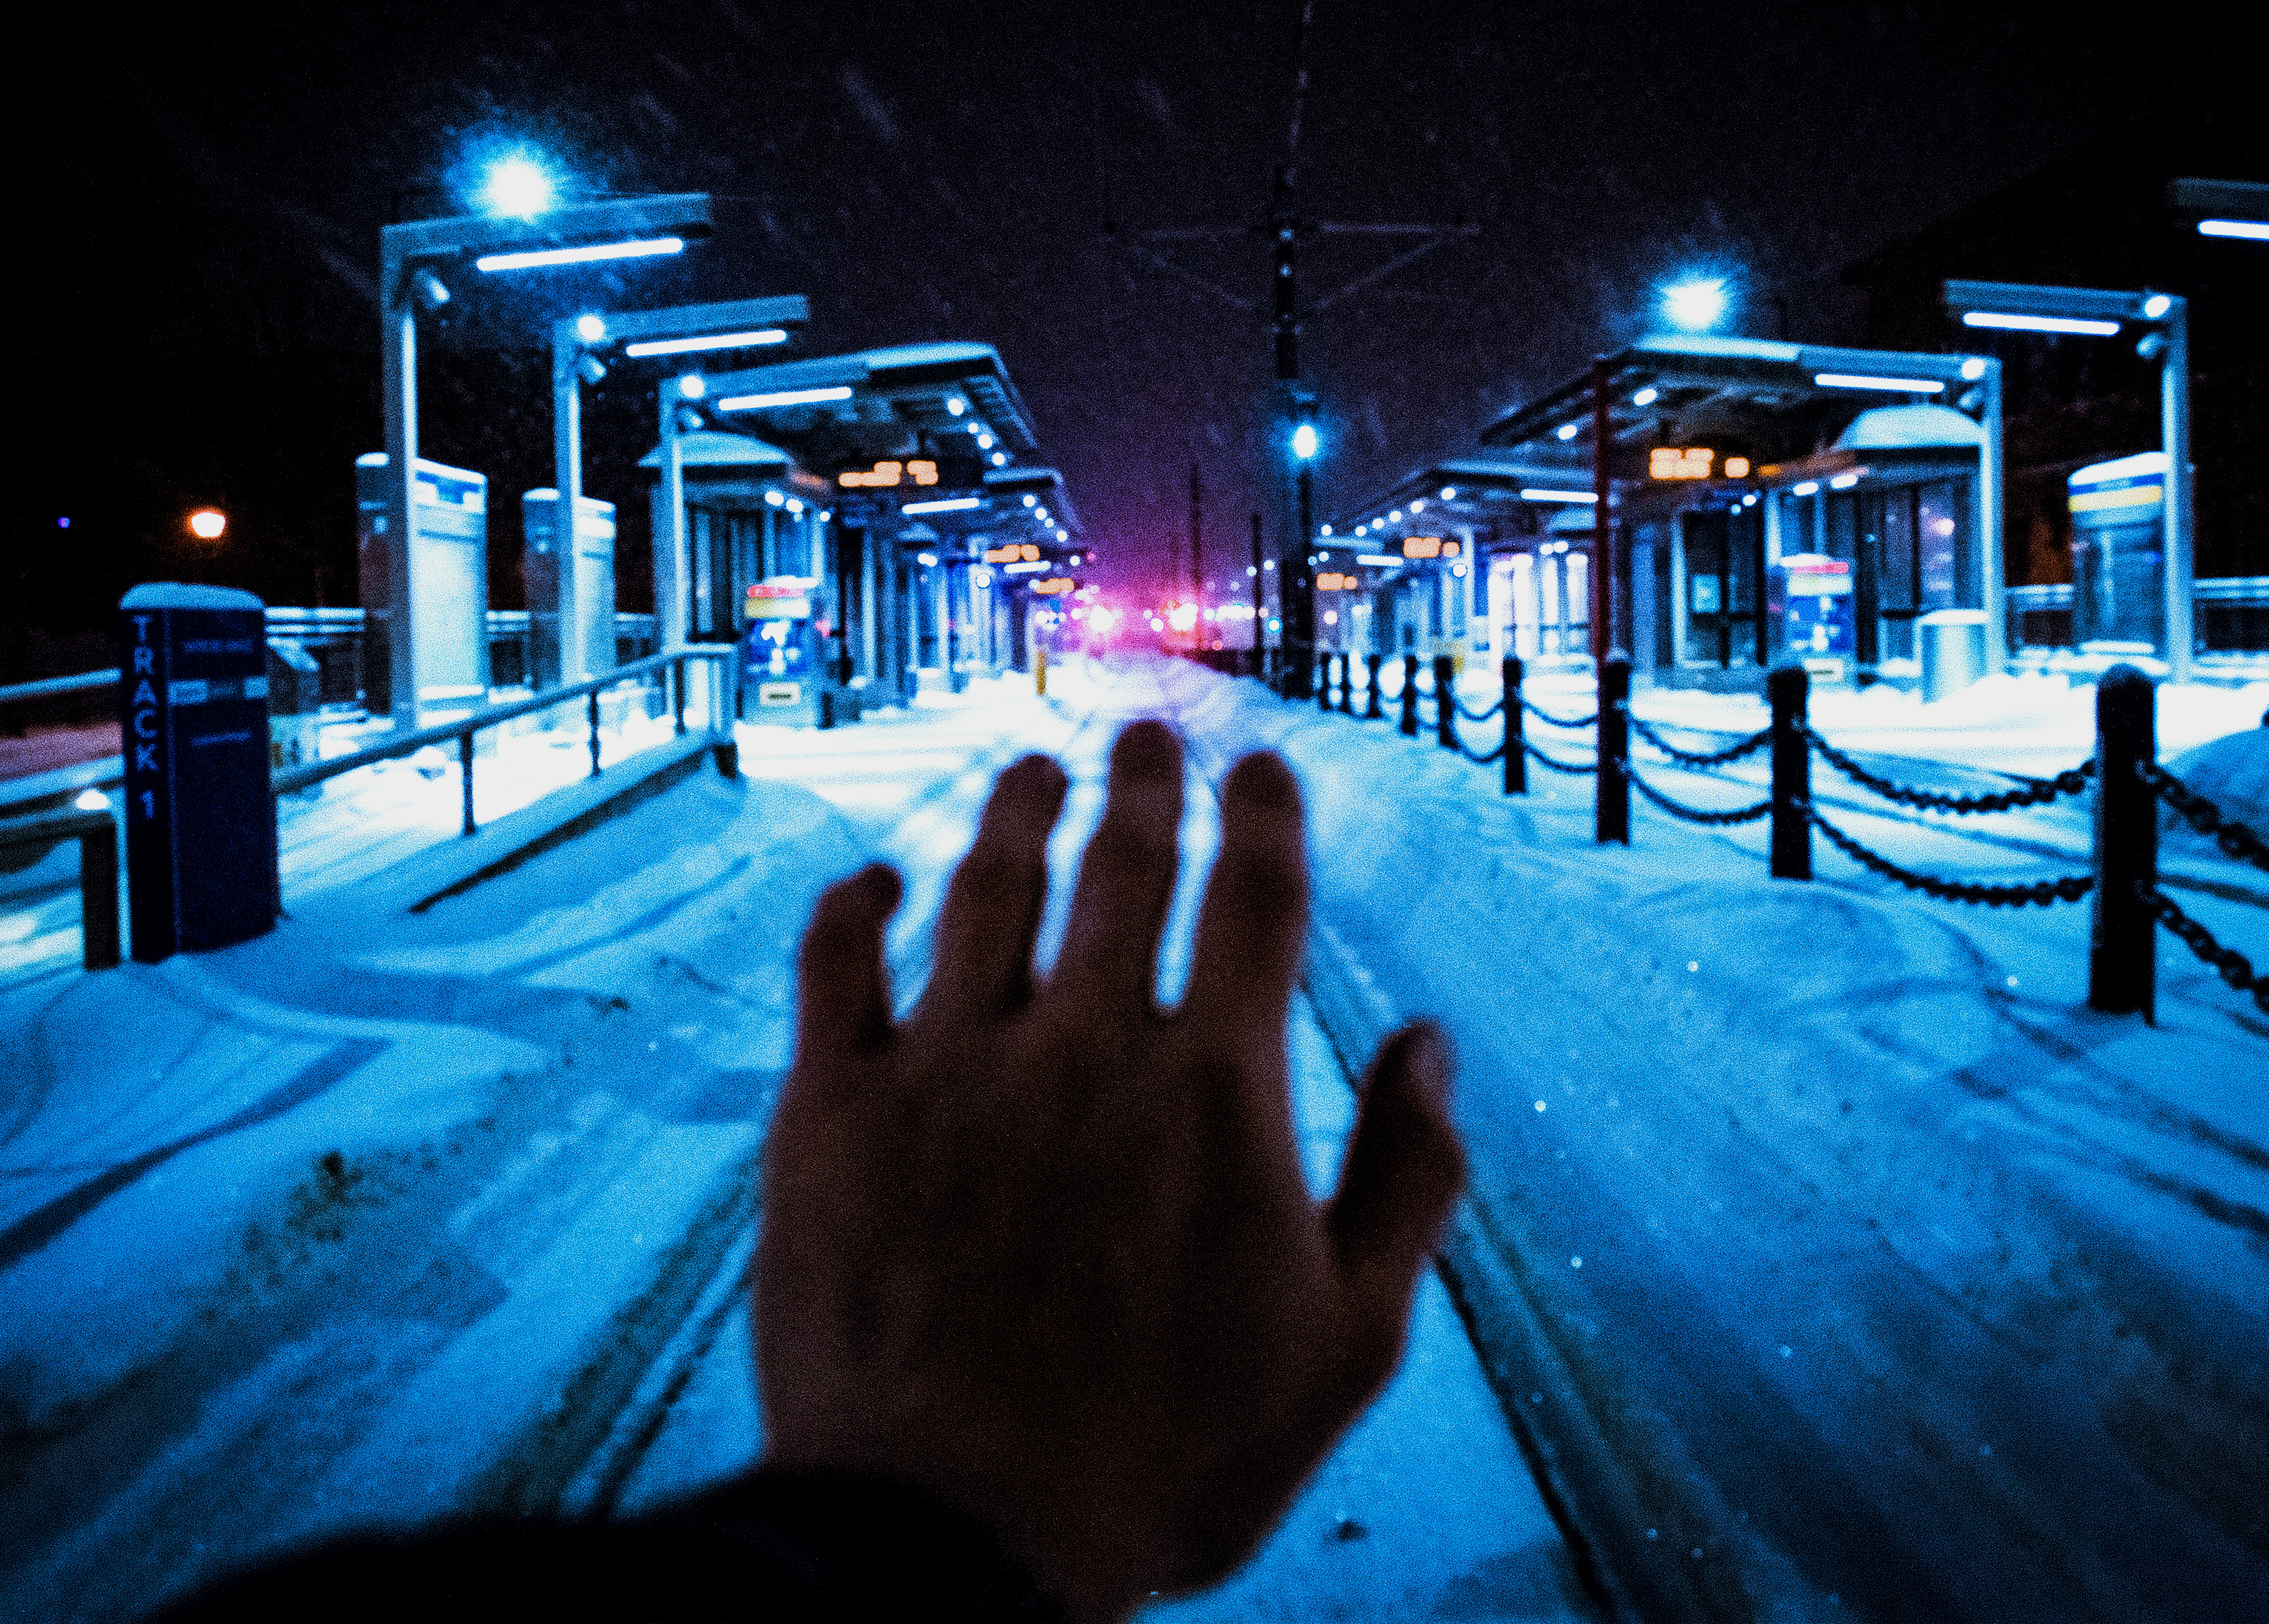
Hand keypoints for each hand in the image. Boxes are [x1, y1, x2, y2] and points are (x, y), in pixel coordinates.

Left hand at [756, 721, 1464, 1621]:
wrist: (957, 1536)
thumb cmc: (1165, 1454)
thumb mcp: (1344, 1343)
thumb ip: (1408, 1183)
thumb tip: (1435, 1047)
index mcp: (1213, 1090)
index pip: (1253, 897)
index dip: (1262, 813)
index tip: (1260, 768)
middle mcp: (1084, 1048)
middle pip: (1122, 864)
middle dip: (1143, 782)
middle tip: (1145, 732)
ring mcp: (949, 1071)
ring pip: (984, 889)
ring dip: (1017, 813)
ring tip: (1034, 769)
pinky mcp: (833, 1113)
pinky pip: (835, 968)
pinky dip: (854, 907)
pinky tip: (870, 878)